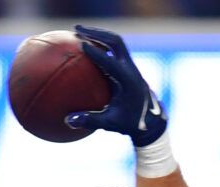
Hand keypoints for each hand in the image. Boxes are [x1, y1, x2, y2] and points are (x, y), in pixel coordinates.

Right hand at [71, 25, 168, 145]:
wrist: (152, 119)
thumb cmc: (130, 123)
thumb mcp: (111, 124)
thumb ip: (91, 121)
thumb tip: (68, 120)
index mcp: (128, 81)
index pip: (112, 63)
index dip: (97, 53)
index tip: (82, 45)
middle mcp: (130, 69)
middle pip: (115, 42)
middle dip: (96, 33)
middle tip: (76, 30)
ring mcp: (130, 65)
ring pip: (115, 42)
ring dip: (98, 34)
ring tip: (79, 31)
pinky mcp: (127, 65)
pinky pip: (113, 48)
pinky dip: (100, 42)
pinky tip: (84, 43)